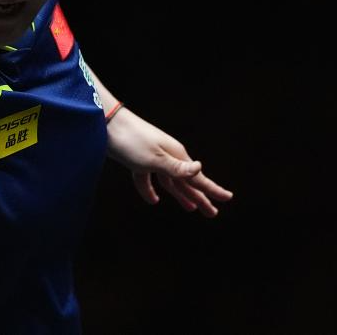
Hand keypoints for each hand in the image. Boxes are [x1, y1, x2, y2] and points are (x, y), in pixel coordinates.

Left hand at [106, 107, 232, 216]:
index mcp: (176, 156)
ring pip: (170, 182)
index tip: (229, 198)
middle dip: (200, 197)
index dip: (213, 190)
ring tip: (191, 209)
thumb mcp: (154, 158)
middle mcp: (168, 156)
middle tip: (213, 214)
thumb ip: (176, 168)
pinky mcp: (138, 160)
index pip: (198, 178)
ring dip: (180, 195)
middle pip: (187, 182)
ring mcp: (153, 157)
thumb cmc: (131, 141)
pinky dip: (151, 190)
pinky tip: (153, 200)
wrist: (106, 122)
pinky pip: (149, 179)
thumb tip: (200, 168)